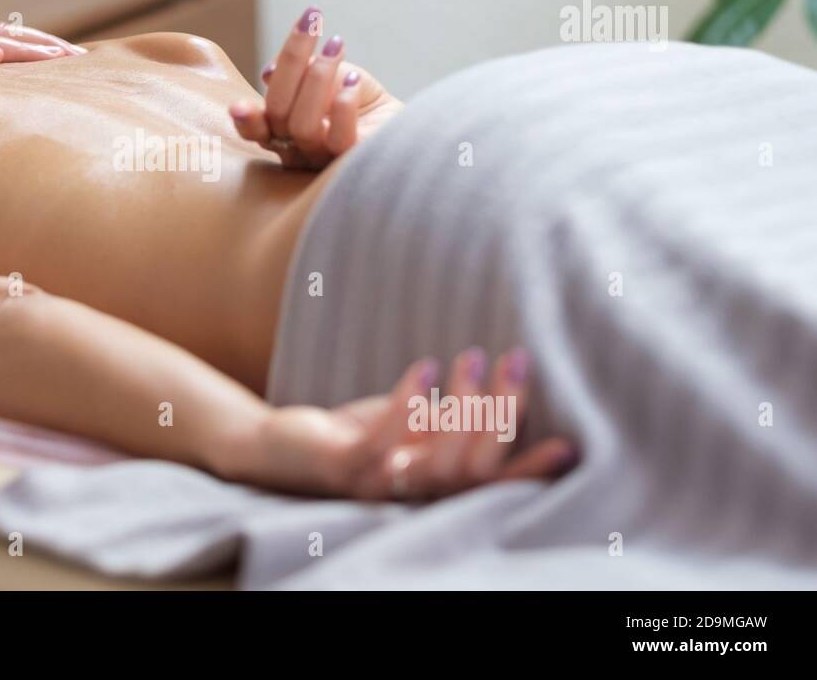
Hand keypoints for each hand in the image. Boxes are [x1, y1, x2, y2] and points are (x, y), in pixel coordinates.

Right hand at [228, 7, 402, 169]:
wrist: (408, 119)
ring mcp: (323, 159)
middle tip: (312, 21)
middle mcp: (297, 149)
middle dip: (292, 60)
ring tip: (337, 45)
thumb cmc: (362, 97)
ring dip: (319, 77)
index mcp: (283, 129)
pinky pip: (340, 139)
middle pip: (278, 112)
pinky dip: (343, 104)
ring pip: (303, 125)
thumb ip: (302, 72)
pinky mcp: (352, 163)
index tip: (238, 103)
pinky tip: (356, 81)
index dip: (244, 118)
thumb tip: (269, 73)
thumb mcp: (332, 74)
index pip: (256, 127)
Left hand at [228, 348, 576, 499]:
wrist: (283, 449)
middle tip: (517, 359)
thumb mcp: (412, 425)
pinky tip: (426, 368)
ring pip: (438, 459)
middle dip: (503, 414)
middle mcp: (414, 497)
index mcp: (436, 489)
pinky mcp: (344, 467)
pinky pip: (386, 440)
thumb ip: (451, 420)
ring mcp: (380, 486)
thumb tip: (500, 389)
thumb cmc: (357, 435)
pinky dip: (411, 403)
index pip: (494, 486)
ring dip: (462, 404)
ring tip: (471, 356)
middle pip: (475, 469)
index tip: (569, 445)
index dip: (531, 470)